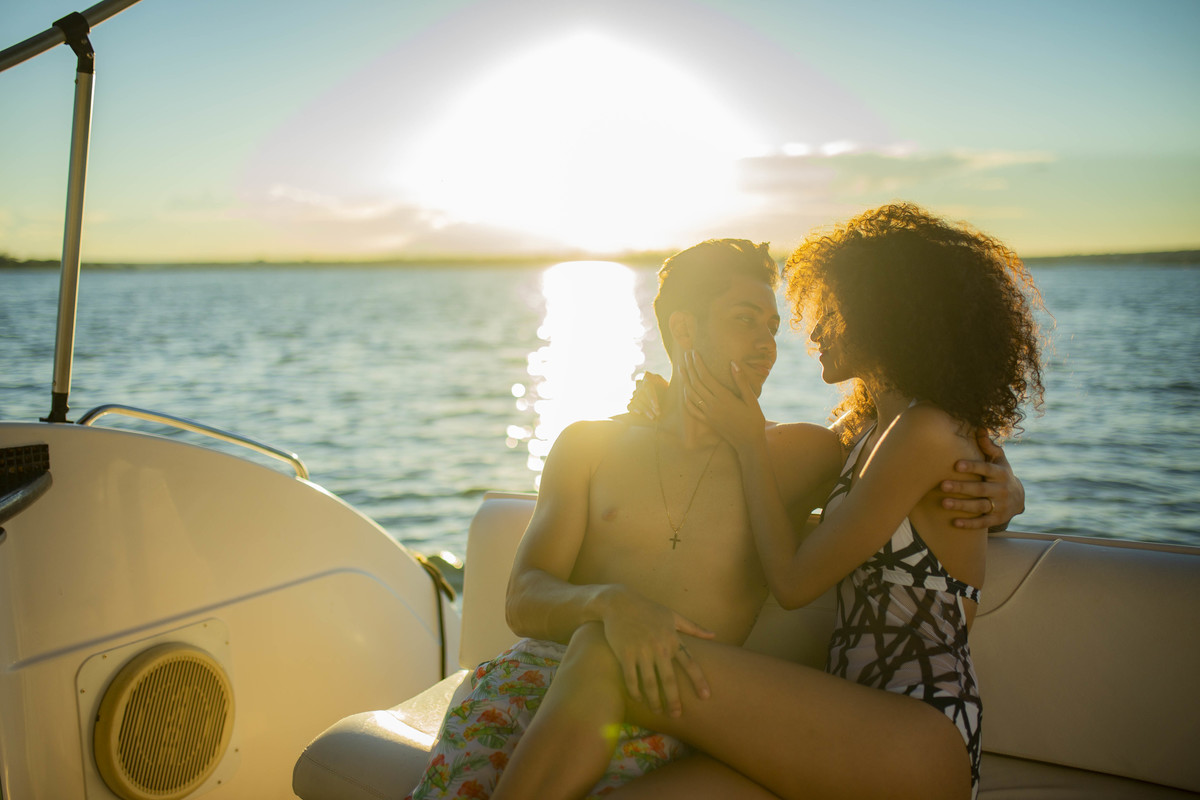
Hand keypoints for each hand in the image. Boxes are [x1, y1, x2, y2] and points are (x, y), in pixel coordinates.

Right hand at [602, 590, 713, 716]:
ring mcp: (641, 651)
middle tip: (676, 715)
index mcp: (672, 638)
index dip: (698, 681)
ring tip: (658, 711)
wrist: (618, 602)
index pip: (689, 663)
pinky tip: (639, 700)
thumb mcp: (672, 615)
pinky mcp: (625, 654)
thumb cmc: (647, 609)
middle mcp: (659, 647)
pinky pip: (631, 679)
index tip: (706, 697)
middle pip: (669, 680)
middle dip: (674, 700)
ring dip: (654, 700)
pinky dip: (635, 692)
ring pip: (650, 683)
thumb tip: (714, 635)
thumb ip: (693, 627)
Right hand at [626, 372, 666, 420]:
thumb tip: (661, 371)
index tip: (657, 406)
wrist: (666, 399)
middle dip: (649, 405)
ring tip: (653, 417)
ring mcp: (635, 393)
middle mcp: (639, 384)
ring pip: (636, 400)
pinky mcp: (632, 402)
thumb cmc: (669, 391)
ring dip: (644, 409)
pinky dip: (634, 409)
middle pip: (641, 395)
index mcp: (648, 378)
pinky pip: (629, 405)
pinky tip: (640, 413)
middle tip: (658, 414)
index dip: (652, 397)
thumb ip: (670, 378)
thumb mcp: (669, 384)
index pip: (647, 387)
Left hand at [680, 352, 766, 454]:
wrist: (749, 443)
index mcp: (724, 397)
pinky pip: (692, 410)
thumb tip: (733, 363)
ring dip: (685, 380)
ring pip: (692, 395)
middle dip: (690, 368)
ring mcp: (708, 414)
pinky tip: (685, 391)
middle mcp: (713, 405)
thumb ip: (741, 381)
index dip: (698, 364)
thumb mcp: (751, 399)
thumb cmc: (754, 420)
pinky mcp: (708, 421)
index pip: (706, 377)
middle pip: (696, 383)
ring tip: (681, 368)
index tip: (694, 353)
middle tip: (686, 355)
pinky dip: (687, 399)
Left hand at [940, 430, 1024, 529]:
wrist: (1019, 498)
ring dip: (962, 506)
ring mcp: (999, 506)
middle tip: (942, 485)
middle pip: (980, 489)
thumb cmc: (1001, 474)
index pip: (986, 469)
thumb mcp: (999, 460)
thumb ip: (988, 446)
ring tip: (944, 503)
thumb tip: (979, 427)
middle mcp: (1001, 490)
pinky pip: (983, 523)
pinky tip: (954, 523)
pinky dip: (970, 524)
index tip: (956, 464)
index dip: (972, 467)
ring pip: (980, 506)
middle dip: (961, 488)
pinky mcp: (997, 519)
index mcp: (1000, 473)